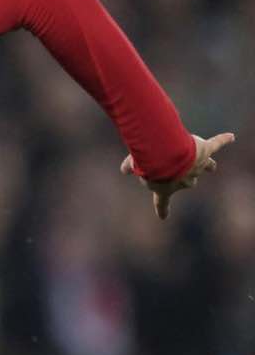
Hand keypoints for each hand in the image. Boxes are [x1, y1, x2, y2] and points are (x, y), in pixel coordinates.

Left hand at [120, 132, 234, 219]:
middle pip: (188, 181)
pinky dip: (223, 140)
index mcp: (165, 187)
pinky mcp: (205, 151)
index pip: (161, 201)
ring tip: (210, 165)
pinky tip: (230, 137)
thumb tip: (124, 171)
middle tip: (170, 163)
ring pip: (207, 167)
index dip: (161, 209)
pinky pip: (216, 144)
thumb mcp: (135, 165)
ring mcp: (197, 166)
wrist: (167, 154)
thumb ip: (130, 166)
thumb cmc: (150, 163)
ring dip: (207, 165)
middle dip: (182, 174)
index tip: (162, 218)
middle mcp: (185, 180)